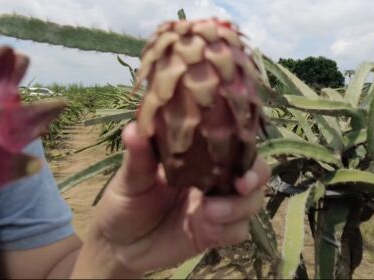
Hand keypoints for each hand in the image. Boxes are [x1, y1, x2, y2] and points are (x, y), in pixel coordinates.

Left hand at [72, 123, 269, 277]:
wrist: (118, 245)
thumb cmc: (124, 202)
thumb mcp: (129, 178)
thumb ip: (138, 157)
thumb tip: (134, 128)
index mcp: (198, 157)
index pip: (233, 143)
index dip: (245, 144)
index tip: (240, 150)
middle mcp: (214, 178)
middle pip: (255, 171)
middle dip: (255, 177)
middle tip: (240, 186)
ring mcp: (217, 206)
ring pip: (251, 202)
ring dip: (239, 207)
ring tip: (209, 213)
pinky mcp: (215, 233)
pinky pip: (239, 230)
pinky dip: (229, 229)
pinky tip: (207, 229)